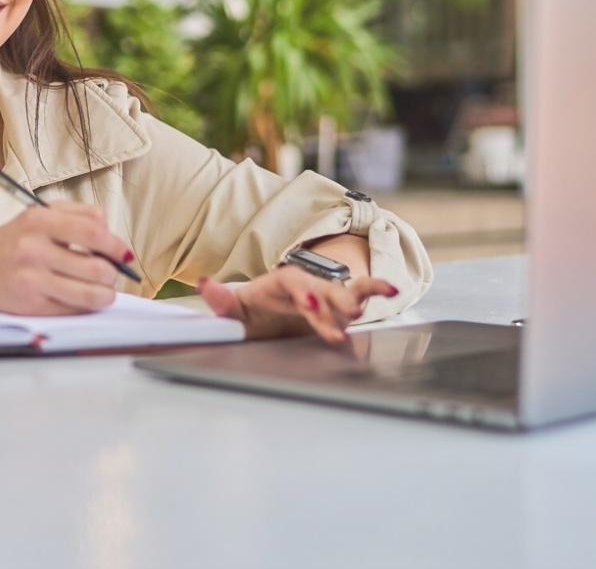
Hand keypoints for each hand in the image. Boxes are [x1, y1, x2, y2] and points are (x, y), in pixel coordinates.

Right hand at [0, 202, 134, 315]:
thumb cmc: (15, 240)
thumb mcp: (41, 214)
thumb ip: (79, 214)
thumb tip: (112, 235)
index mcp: (39, 220)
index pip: (92, 232)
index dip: (115, 245)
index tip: (124, 254)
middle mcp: (33, 249)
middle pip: (96, 267)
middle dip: (113, 274)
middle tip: (111, 274)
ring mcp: (31, 279)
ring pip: (90, 294)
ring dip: (106, 294)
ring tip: (104, 290)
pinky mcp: (31, 305)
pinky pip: (74, 309)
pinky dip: (86, 306)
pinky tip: (83, 298)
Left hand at [197, 267, 398, 343]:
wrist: (269, 312)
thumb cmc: (254, 310)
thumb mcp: (236, 308)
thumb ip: (222, 299)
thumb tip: (204, 283)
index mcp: (283, 282)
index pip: (294, 285)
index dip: (304, 294)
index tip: (311, 305)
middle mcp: (308, 284)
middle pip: (323, 289)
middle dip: (334, 301)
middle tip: (346, 313)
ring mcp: (325, 293)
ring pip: (343, 292)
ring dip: (353, 300)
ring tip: (362, 311)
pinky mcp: (338, 304)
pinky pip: (360, 292)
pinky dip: (375, 289)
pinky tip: (391, 290)